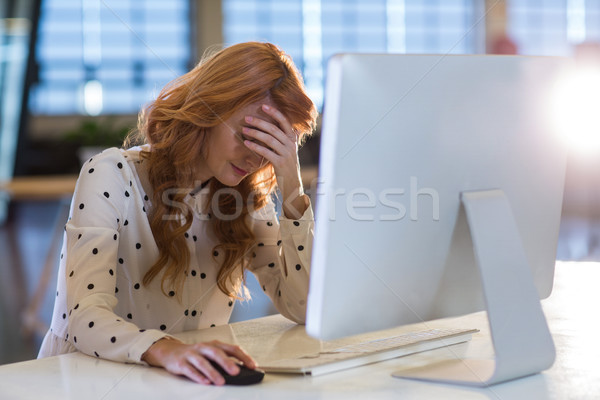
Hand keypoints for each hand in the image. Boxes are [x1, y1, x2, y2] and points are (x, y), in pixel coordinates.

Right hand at [141, 338, 256, 384]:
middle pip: (216, 353)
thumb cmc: (196, 354)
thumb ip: (224, 359)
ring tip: (220, 382)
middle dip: (227, 363)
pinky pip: (190, 370)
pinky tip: (205, 382)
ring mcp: (192, 355)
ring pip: (203, 362)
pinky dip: (198, 376)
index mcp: (214, 345)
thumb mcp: (211, 353)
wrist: (171, 352)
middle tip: (236, 372)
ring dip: (212, 372)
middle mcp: (203, 348)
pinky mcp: (181, 363)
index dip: (243, 356)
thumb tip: (242, 369)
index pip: (231, 348)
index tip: (252, 365)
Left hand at [242, 104, 308, 218]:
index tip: (263, 106)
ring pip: (270, 139)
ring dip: (255, 133)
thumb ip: (283, 139)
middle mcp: (291, 145)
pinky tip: (246, 143)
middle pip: (274, 129)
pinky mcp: (280, 163)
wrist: (293, 185)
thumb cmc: (287, 167)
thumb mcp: (288, 151)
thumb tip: (273, 127)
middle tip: (247, 118)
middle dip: (260, 122)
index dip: (274, 112)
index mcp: (293, 139)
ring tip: (244, 130)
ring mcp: (287, 154)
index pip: (284, 121)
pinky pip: (266, 152)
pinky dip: (255, 146)